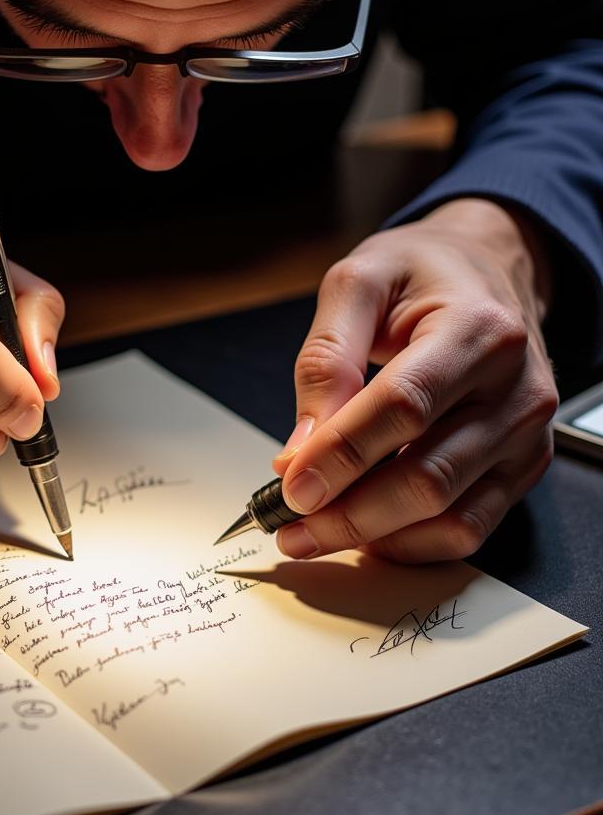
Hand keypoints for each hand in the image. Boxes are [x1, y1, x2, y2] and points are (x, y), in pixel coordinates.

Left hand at [270, 198, 557, 563]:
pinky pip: (470, 527)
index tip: (290, 487)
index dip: (342, 454)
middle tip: (288, 524)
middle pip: (428, 476)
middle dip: (348, 513)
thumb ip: (326, 359)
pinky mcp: (522, 466)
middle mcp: (516, 389)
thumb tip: (300, 446)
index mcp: (477, 331)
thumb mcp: (358, 282)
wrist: (487, 269)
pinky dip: (412, 544)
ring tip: (313, 534)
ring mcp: (525, 435)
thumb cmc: (421, 275)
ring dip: (373, 536)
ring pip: (450, 514)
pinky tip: (365, 534)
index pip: (405, 407)